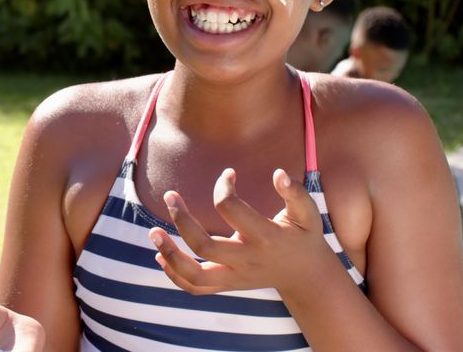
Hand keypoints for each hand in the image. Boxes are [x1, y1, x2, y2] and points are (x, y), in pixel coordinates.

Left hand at [149, 168, 332, 294]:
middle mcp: (247, 260)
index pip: (231, 209)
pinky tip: (160, 256)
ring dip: (170, 254)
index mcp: (265, 238)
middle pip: (204, 246)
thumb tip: (279, 173)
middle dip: (182, 220)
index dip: (223, 186)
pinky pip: (195, 288)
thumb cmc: (304, 237)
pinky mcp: (227, 285)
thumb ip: (296, 193)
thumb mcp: (308, 215)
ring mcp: (235, 277)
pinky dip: (174, 275)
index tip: (228, 174)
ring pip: (194, 275)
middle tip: (170, 196)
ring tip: (153, 232)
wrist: (306, 276)